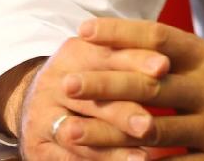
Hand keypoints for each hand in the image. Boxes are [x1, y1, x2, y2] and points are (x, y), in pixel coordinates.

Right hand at [10, 33, 171, 159]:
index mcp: (73, 53)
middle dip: (122, 113)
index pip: (106, 56)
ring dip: (111, 148)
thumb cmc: (87, 75)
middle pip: (91, 99)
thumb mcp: (101, 58)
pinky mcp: (38, 147)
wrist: (38, 100)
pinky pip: (69, 158)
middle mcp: (53, 83)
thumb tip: (166, 65)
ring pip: (78, 134)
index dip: (136, 60)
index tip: (164, 67)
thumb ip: (129, 57)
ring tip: (142, 157)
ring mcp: (41, 117)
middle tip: (148, 125)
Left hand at [62, 18, 203, 160]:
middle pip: (148, 81)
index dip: (120, 32)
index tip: (83, 30)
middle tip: (68, 82)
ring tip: (72, 133)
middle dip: (104, 82)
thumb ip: (188, 60)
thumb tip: (142, 52)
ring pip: (153, 129)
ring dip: (107, 133)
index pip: (158, 36)